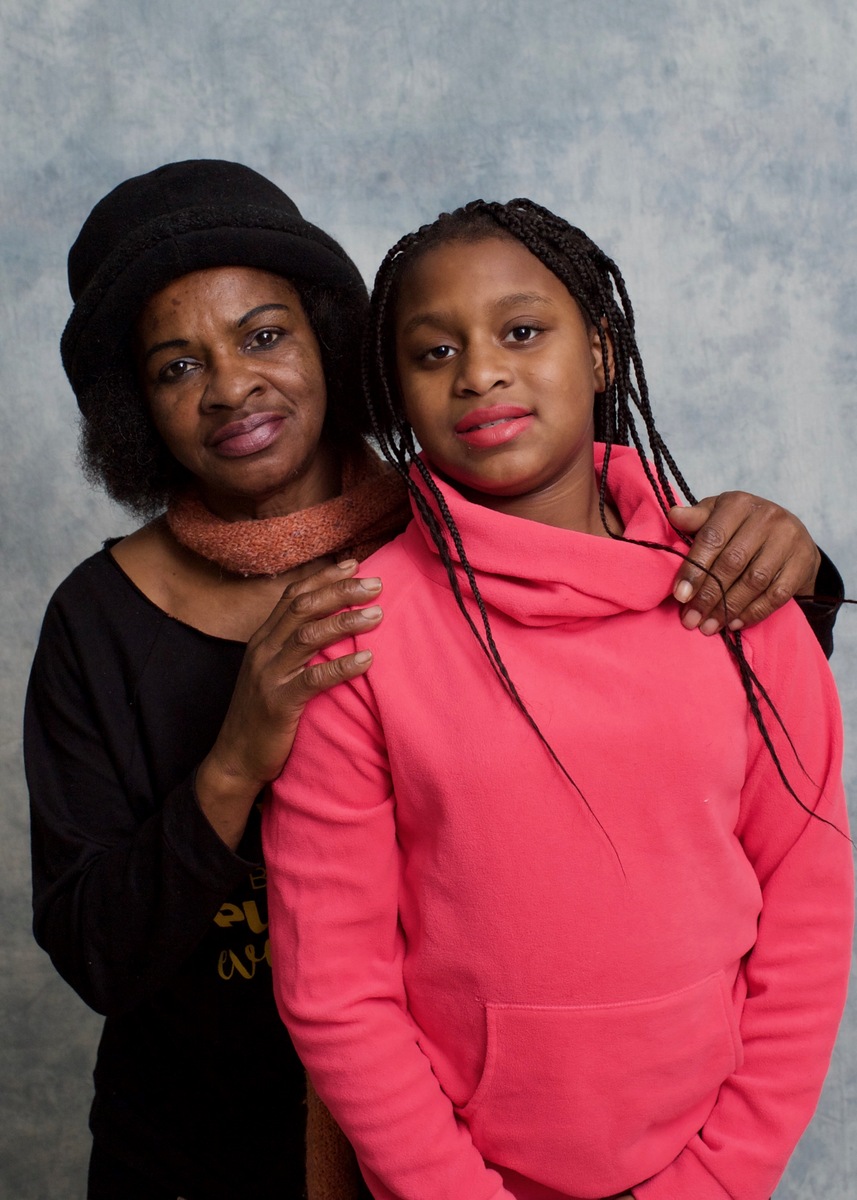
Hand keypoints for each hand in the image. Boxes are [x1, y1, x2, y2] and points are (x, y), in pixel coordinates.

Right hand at [196, 559, 382, 847]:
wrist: (235, 759)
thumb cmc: (262, 715)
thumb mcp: (273, 672)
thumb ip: (293, 647)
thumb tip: (328, 624)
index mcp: (263, 639)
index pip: (293, 596)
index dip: (323, 577)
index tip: (354, 564)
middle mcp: (263, 650)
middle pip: (303, 607)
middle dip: (340, 590)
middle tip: (375, 584)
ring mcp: (269, 675)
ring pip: (308, 635)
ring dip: (345, 621)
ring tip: (377, 614)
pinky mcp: (279, 703)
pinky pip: (313, 679)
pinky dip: (343, 667)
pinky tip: (368, 659)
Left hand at [669, 492, 820, 635]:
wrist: (790, 534)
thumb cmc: (742, 526)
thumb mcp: (717, 515)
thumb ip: (696, 519)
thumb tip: (673, 515)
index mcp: (739, 503)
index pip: (712, 538)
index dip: (694, 568)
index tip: (680, 595)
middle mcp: (767, 518)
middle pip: (732, 562)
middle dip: (708, 595)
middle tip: (691, 619)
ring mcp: (788, 540)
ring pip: (754, 581)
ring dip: (728, 608)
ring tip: (708, 626)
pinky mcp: (802, 563)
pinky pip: (776, 595)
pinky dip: (753, 613)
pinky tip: (734, 623)